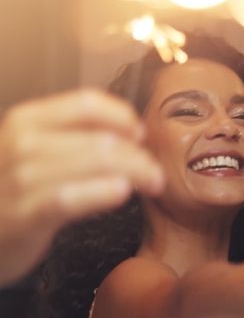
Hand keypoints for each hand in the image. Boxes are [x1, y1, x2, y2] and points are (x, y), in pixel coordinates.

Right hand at [0, 89, 163, 285]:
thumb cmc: (15, 189)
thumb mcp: (35, 150)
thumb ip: (75, 135)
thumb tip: (132, 131)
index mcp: (26, 119)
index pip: (86, 102)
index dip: (123, 116)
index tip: (140, 134)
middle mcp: (21, 143)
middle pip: (101, 138)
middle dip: (139, 155)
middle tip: (155, 172)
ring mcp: (20, 178)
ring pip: (96, 164)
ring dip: (135, 173)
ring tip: (151, 183)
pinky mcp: (24, 214)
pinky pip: (71, 197)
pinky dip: (103, 192)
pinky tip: (123, 192)